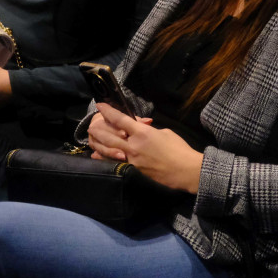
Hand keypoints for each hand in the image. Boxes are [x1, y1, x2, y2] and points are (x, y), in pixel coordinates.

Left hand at [88, 103, 202, 193]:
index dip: (109, 111)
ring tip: (91, 138)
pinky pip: (116, 163)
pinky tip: (98, 156)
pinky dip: (106, 159)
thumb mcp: (164, 133)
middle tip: (91, 124)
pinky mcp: (134, 172)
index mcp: (143, 132)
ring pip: (109, 151)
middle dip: (99, 129)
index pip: (121, 119)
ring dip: (99, 144)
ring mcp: (132, 160)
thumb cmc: (179, 149)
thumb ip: (149, 131)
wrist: (185, 171)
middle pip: (110, 136)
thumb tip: (141, 130)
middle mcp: (134, 145)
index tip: (100, 105)